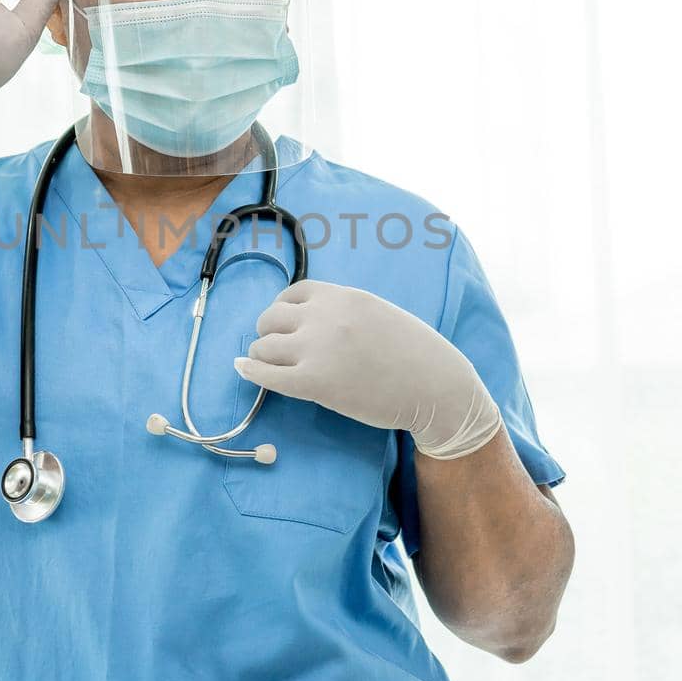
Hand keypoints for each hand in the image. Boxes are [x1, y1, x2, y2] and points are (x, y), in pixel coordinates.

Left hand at [234, 280, 504, 460]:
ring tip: (266, 365)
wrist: (436, 387)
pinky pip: (266, 374)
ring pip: (263, 346)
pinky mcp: (314, 382)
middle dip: (268, 333)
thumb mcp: (379, 314)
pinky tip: (244, 372)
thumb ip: (345, 312)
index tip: (284, 326)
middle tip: (275, 350)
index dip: (283, 310)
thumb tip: (312, 319)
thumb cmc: (417, 355)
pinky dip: (251, 372)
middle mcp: (324, 317)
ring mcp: (317, 349)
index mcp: (342, 296)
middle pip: (271, 318)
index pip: (292, 294)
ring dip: (261, 355)